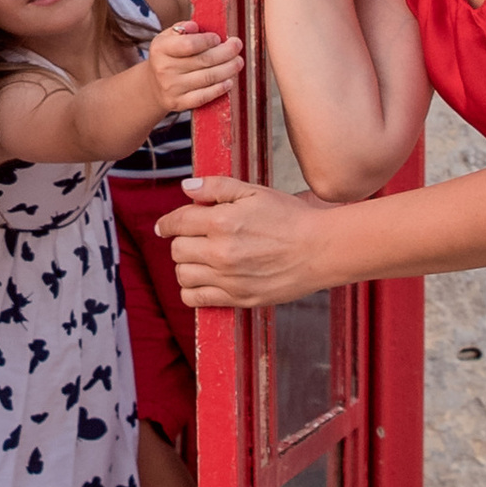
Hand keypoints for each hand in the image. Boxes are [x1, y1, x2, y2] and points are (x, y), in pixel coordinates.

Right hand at [144, 22, 241, 114]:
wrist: (154, 86)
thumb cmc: (168, 56)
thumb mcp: (168, 37)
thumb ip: (182, 28)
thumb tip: (194, 26)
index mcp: (160, 48)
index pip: (189, 44)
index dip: (207, 41)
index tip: (218, 38)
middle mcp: (164, 69)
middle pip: (203, 60)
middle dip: (226, 52)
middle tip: (237, 46)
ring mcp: (171, 88)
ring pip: (208, 78)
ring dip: (228, 69)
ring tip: (238, 62)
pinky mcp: (179, 103)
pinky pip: (204, 96)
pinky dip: (219, 89)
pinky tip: (229, 81)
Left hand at [157, 172, 337, 308]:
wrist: (320, 249)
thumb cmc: (290, 218)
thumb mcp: (254, 192)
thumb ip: (216, 187)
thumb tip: (185, 187)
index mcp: (222, 222)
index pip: (177, 222)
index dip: (168, 223)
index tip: (165, 226)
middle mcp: (221, 252)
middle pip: (177, 249)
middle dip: (181, 241)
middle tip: (194, 238)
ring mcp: (229, 278)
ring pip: (183, 275)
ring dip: (186, 265)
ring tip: (200, 258)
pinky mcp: (238, 298)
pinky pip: (196, 299)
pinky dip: (192, 291)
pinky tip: (204, 279)